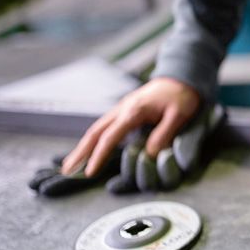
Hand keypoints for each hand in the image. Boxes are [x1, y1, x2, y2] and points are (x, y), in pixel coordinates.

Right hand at [62, 77, 200, 176]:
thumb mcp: (179, 115)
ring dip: (83, 146)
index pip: (110, 137)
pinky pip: (104, 126)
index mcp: (134, 110)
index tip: (89, 173)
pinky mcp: (125, 109)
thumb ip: (164, 133)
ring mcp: (121, 108)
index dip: (98, 156)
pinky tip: (89, 149)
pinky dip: (94, 139)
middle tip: (66, 170)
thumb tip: (148, 154)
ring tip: (71, 164)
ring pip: (96, 128)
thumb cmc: (182, 96)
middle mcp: (122, 109)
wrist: (181, 77)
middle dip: (80, 152)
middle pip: (95, 132)